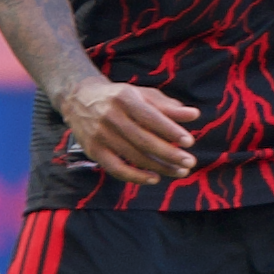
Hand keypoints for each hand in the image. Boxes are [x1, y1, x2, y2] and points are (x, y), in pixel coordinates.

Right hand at [51, 72, 201, 182]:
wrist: (79, 99)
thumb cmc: (119, 97)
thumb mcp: (142, 95)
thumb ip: (168, 106)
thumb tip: (194, 115)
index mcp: (125, 98)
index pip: (151, 118)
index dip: (171, 131)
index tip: (190, 142)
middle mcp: (110, 116)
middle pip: (143, 140)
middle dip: (169, 154)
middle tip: (190, 163)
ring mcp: (100, 135)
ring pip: (133, 156)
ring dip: (159, 167)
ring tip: (180, 172)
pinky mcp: (93, 151)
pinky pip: (116, 169)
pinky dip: (136, 177)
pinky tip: (154, 178)